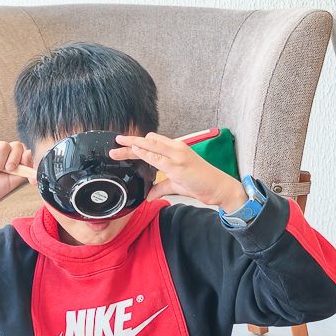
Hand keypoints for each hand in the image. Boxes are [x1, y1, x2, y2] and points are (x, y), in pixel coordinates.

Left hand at [111, 133, 247, 211]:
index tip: (124, 144)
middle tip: (115, 142)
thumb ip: (161, 187)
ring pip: (151, 146)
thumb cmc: (202, 182)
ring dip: (132, 146)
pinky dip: (146, 154)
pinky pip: (158, 158)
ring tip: (117, 149)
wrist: (219, 187)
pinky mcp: (178, 166)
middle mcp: (177, 149)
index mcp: (177, 149)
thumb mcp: (177, 183)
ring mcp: (178, 156)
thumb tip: (149, 195)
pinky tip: (135, 151)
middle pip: (148, 141)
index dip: (138, 142)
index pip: (153, 141)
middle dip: (130, 142)